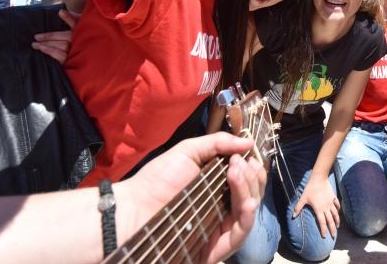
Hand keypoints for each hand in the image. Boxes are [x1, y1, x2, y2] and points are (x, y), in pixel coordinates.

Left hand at [32, 9, 78, 63]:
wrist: (89, 65)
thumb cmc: (83, 45)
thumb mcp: (80, 31)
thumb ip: (73, 20)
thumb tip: (62, 12)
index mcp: (83, 33)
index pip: (77, 24)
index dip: (69, 18)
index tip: (60, 12)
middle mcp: (82, 41)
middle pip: (66, 36)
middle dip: (50, 36)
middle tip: (36, 37)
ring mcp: (78, 51)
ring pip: (62, 45)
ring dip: (48, 44)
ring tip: (36, 44)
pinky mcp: (74, 61)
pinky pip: (61, 56)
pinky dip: (51, 51)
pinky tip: (42, 49)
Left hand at [117, 133, 264, 262]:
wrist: (134, 209)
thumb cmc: (157, 180)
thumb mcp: (188, 152)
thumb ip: (217, 143)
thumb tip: (248, 141)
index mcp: (219, 187)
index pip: (247, 179)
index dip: (252, 167)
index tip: (248, 153)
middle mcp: (225, 206)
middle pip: (253, 193)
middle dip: (252, 175)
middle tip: (241, 162)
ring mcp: (223, 227)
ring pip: (249, 210)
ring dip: (250, 189)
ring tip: (239, 172)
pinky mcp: (219, 245)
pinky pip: (241, 232)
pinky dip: (247, 215)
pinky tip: (245, 201)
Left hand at [293, 174, 339, 238]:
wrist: (319, 179)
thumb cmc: (310, 189)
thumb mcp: (303, 198)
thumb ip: (298, 208)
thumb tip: (293, 216)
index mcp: (319, 209)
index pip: (322, 223)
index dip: (323, 230)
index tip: (324, 236)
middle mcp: (326, 208)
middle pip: (330, 221)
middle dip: (332, 229)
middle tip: (334, 236)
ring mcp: (331, 203)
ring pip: (335, 214)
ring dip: (337, 221)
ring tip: (337, 227)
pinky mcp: (333, 198)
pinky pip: (337, 205)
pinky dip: (338, 210)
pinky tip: (338, 213)